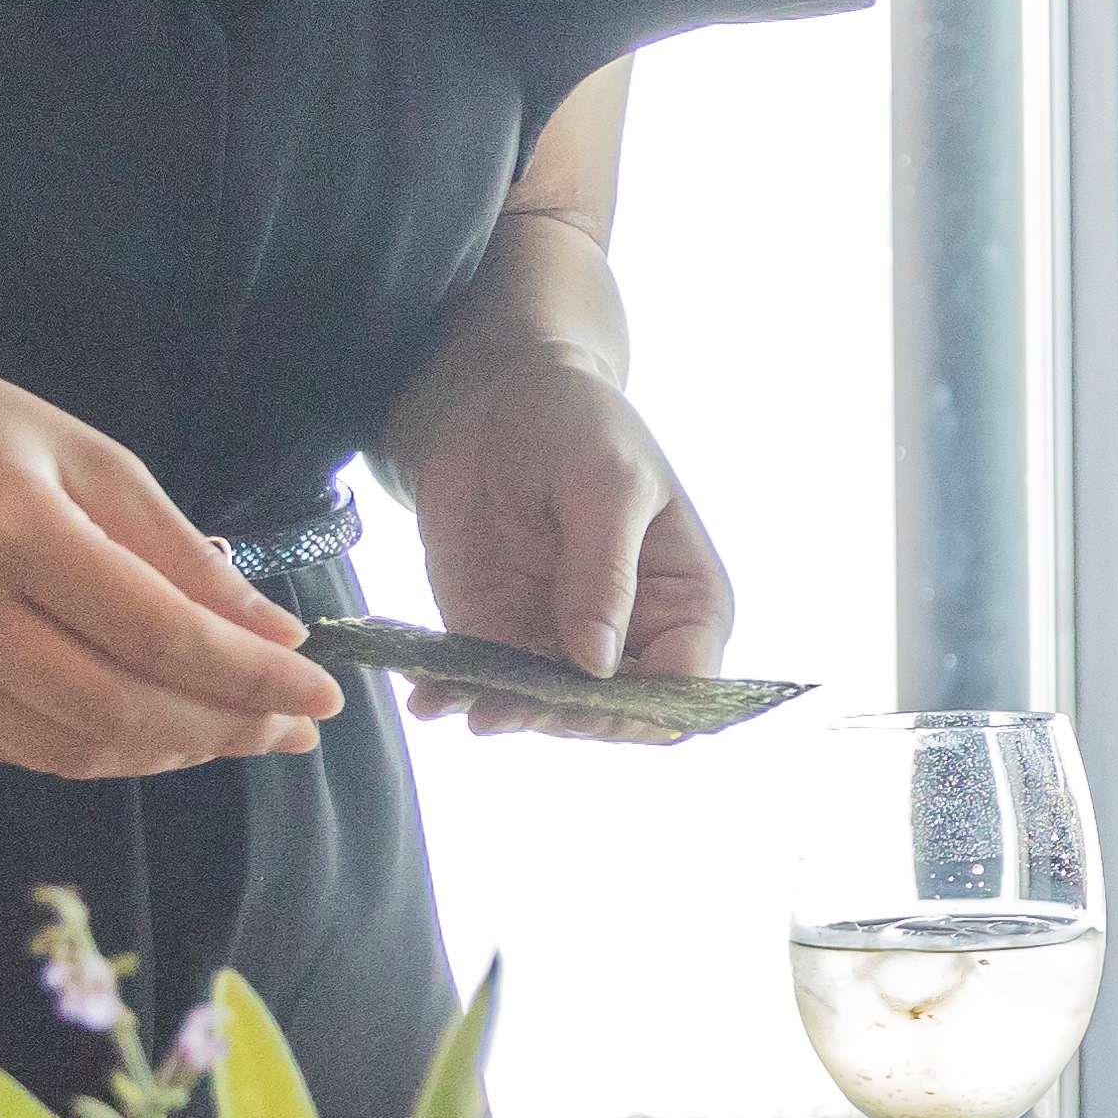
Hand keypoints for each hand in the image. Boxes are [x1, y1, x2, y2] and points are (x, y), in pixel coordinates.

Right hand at [0, 348, 339, 779]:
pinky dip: (99, 746)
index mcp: (4, 527)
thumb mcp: (81, 454)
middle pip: (115, 711)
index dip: (250, 677)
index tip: (323, 694)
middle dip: (223, 729)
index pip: (156, 634)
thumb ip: (176, 550)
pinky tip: (153, 725)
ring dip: (169, 751)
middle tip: (293, 727)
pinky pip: (17, 747)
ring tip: (236, 730)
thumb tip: (271, 636)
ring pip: (68, 748)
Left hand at [386, 343, 730, 736]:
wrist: (494, 399)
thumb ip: (605, 573)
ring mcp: (562, 640)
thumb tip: (598, 664)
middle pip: (613, 714)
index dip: (645, 709)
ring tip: (464, 701)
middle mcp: (632, 636)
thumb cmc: (576, 423)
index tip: (589, 698)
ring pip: (545, 712)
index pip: (686, 688)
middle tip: (508, 702)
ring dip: (506, 713)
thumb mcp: (606, 482)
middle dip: (564, 718)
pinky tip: (430, 697)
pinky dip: (455, 696)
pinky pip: (484, 684)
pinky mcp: (499, 633)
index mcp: (686, 601)